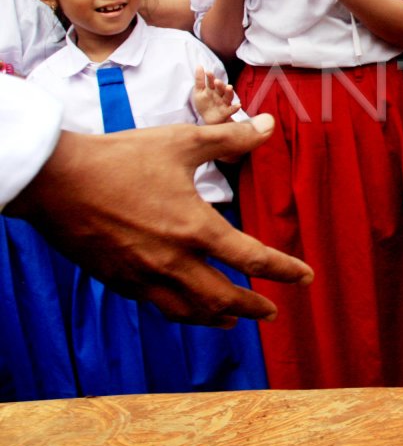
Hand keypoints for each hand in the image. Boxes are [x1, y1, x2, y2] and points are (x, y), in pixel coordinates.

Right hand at [9, 115, 313, 326]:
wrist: (54, 180)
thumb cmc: (119, 157)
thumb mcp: (182, 141)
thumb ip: (231, 138)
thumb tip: (268, 124)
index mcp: (195, 228)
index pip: (253, 259)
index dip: (284, 270)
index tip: (305, 277)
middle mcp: (172, 260)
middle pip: (224, 298)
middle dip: (253, 307)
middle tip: (272, 312)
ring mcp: (143, 275)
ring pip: (189, 310)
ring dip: (217, 317)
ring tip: (233, 320)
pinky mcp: (118, 280)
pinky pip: (157, 304)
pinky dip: (181, 311)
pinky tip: (185, 306)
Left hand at [192, 65, 240, 124]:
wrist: (208, 119)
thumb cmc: (204, 104)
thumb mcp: (199, 92)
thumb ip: (199, 80)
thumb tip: (199, 65)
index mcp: (212, 89)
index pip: (211, 82)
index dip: (210, 77)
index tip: (208, 72)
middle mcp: (219, 95)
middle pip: (221, 88)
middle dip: (220, 84)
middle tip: (217, 81)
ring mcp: (224, 103)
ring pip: (227, 96)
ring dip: (229, 92)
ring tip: (229, 87)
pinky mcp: (226, 112)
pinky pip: (232, 110)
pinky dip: (235, 107)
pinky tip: (238, 105)